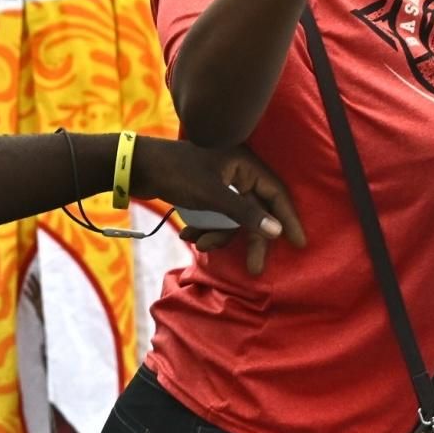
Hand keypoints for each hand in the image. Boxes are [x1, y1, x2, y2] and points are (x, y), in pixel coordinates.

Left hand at [128, 138, 305, 276]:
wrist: (135, 167)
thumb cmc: (175, 173)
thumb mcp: (212, 195)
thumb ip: (245, 213)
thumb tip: (276, 231)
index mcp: (245, 164)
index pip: (276, 193)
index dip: (288, 218)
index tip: (298, 243)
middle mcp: (237, 172)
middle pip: (255, 211)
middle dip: (248, 238)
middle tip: (254, 268)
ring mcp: (220, 182)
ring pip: (232, 217)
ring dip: (219, 234)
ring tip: (198, 242)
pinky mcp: (203, 192)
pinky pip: (215, 216)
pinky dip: (205, 228)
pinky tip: (187, 234)